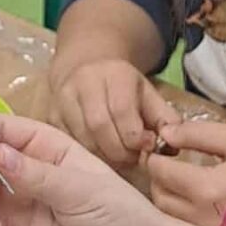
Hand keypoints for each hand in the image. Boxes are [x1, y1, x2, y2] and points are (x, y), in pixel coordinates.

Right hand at [52, 56, 172, 167]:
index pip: (122, 111)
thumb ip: (164, 118)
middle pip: (100, 127)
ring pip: (82, 139)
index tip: (146, 147)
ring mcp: (63, 99)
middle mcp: (84, 83)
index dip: (135, 136)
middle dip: (120, 152)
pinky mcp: (51, 115)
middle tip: (133, 160)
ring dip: (103, 157)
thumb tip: (173, 145)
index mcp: (114, 74)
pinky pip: (69, 143)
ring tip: (119, 160)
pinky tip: (100, 157)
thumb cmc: (122, 86)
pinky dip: (86, 156)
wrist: (84, 65)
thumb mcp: (148, 94)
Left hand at [146, 116, 225, 225]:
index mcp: (207, 188)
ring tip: (185, 184)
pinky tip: (197, 205)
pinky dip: (181, 217)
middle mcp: (200, 219)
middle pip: (159, 196)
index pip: (159, 172)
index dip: (156, 157)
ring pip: (168, 216)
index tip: (164, 150)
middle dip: (160, 178)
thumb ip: (200, 134)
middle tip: (173, 165)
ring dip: (169, 197)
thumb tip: (166, 133)